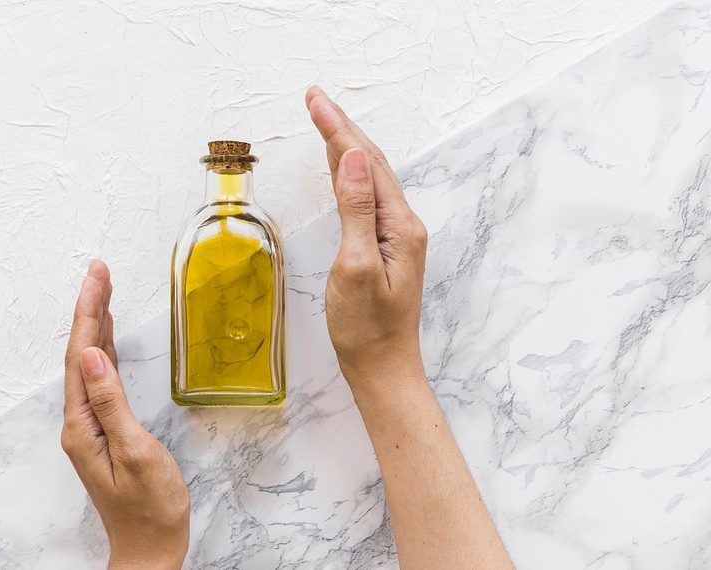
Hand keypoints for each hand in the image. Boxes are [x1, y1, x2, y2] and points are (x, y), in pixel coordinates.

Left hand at [61, 260, 189, 569]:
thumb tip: (93, 356)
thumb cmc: (150, 508)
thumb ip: (112, 403)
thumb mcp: (134, 453)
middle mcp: (80, 421)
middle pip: (80, 352)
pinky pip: (100, 378)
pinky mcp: (105, 430)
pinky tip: (109, 336)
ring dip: (95, 324)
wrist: (149, 548)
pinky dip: (104, 350)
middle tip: (100, 269)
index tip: (97, 276)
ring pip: (89, 362)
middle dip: (89, 308)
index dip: (88, 311)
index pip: (81, 355)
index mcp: (83, 424)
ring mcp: (91, 425)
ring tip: (104, 289)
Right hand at [305, 86, 428, 389]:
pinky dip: (348, 173)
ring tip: (324, 119)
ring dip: (345, 145)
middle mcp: (403, 224)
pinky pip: (366, 197)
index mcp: (399, 225)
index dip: (337, 129)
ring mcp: (395, 235)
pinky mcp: (384, 247)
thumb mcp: (356, 266)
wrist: (382, 368)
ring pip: (369, 177)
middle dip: (341, 127)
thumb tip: (350, 159)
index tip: (314, 101)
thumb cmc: (366, 328)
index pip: (364, 163)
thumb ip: (356, 210)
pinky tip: (339, 166)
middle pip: (370, 162)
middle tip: (314, 98)